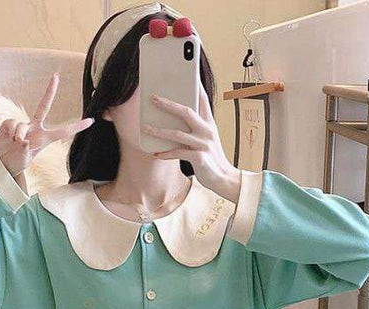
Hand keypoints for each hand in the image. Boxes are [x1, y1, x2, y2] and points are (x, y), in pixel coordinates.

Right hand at [0, 72, 93, 177]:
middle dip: (49, 91)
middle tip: (55, 76)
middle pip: (43, 106)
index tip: (91, 121)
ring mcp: (22, 125)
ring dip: (18, 136)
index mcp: (44, 139)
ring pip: (22, 126)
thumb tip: (23, 139)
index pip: (64, 132)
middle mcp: (35, 129)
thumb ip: (25, 150)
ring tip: (14, 145)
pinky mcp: (9, 123)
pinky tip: (8, 139)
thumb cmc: (15, 163)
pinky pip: (12, 124)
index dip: (77, 127)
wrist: (0, 163)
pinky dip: (10, 133)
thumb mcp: (24, 161)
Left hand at [142, 85, 241, 203]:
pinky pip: (178, 153)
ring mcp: (203, 144)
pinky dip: (166, 153)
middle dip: (168, 104)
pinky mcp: (199, 158)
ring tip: (145, 128)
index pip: (202, 98)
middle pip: (186, 112)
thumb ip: (194, 127)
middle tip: (152, 98)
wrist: (224, 178)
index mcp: (209, 123)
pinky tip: (155, 153)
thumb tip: (173, 118)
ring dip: (159, 131)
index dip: (193, 84)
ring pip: (177, 134)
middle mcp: (207, 130)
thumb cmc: (211, 157)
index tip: (185, 71)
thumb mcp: (206, 138)